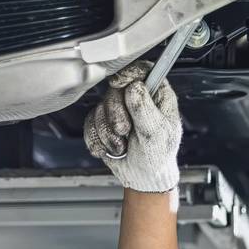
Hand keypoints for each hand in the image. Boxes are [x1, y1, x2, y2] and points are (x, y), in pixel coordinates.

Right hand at [83, 63, 181, 192]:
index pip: (144, 70)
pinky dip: (97, 139)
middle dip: (115, 113)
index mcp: (158, 96)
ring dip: (107, 132)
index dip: (129, 72)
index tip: (119, 83)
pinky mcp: (104, 122)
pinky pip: (90, 122)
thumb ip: (144, 109)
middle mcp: (138, 99)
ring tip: (122, 145)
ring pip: (100, 107)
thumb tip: (134, 87)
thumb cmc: (158, 156)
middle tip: (125, 130)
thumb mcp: (156, 133)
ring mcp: (120, 110)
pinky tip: (109, 148)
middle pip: (116, 89)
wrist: (143, 177)